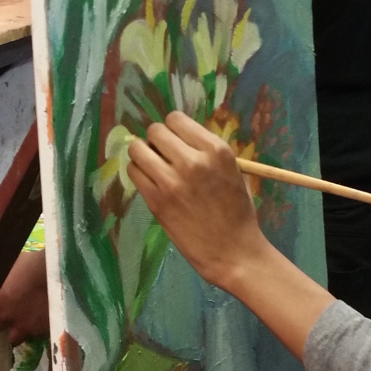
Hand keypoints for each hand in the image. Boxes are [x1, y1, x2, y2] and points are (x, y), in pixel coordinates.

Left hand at [0, 250, 48, 344]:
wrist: (61, 273)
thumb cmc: (35, 262)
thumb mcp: (13, 262)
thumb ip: (2, 273)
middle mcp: (6, 316)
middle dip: (0, 320)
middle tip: (10, 311)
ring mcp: (25, 327)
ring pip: (14, 338)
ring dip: (17, 330)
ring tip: (27, 320)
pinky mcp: (42, 333)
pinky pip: (37, 336)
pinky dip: (38, 329)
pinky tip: (44, 319)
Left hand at [126, 111, 269, 292]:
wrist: (233, 251)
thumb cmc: (237, 211)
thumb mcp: (231, 170)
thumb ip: (205, 151)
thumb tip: (175, 138)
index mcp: (216, 150)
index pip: (176, 119)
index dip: (172, 129)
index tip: (175, 142)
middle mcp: (193, 160)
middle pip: (155, 130)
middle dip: (156, 140)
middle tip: (163, 155)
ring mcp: (172, 180)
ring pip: (138, 148)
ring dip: (143, 154)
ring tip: (153, 166)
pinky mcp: (156, 200)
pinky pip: (133, 171)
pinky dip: (138, 172)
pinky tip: (150, 181)